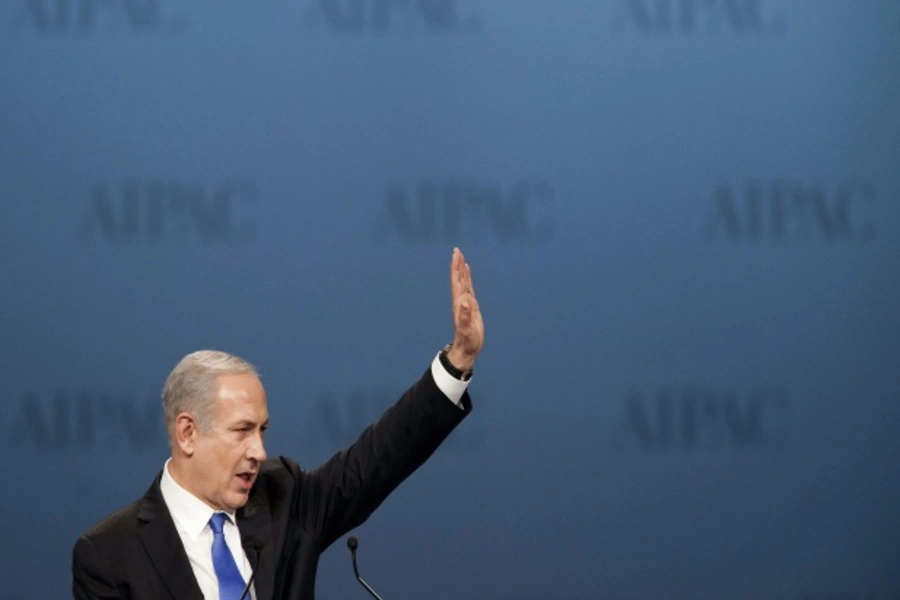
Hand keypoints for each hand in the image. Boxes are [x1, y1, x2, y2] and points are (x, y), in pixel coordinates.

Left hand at [447, 247, 483, 371]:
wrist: (467, 348)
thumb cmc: (467, 340)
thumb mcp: (466, 329)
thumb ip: (465, 316)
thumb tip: (465, 301)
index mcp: (459, 303)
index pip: (457, 281)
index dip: (456, 268)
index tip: (456, 255)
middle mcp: (460, 300)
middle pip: (459, 279)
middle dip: (458, 265)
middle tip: (457, 251)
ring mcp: (465, 303)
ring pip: (463, 283)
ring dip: (462, 271)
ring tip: (462, 259)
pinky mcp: (471, 307)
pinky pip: (469, 289)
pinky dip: (468, 280)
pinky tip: (468, 275)